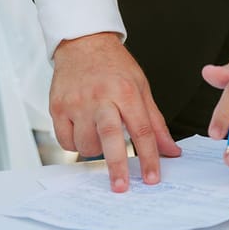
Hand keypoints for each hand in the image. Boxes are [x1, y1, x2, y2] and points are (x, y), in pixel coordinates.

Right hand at [50, 32, 180, 191]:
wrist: (83, 42)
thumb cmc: (114, 66)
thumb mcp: (140, 86)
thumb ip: (155, 122)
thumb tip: (172, 151)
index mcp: (126, 91)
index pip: (142, 129)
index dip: (150, 157)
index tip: (152, 178)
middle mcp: (100, 96)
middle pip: (110, 136)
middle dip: (117, 165)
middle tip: (122, 187)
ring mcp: (76, 102)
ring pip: (86, 144)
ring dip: (95, 149)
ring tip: (100, 133)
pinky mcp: (57, 106)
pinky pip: (65, 141)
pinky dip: (75, 143)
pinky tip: (82, 130)